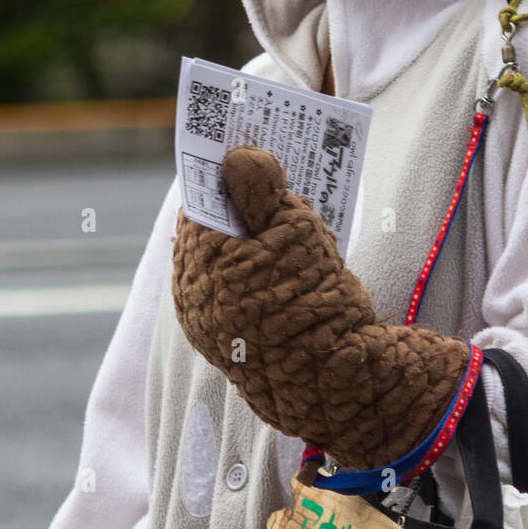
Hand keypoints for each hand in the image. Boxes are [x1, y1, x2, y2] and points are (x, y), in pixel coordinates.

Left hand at [172, 145, 469, 468]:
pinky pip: (238, 287)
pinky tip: (292, 255)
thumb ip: (261, 188)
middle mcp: (193, 294)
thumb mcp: (293, 231)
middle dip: (241, 199)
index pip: (201, 198)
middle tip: (276, 170)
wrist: (334, 383)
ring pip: (226, 258)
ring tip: (291, 209)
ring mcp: (212, 322)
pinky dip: (258, 265)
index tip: (249, 145)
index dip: (226, 170)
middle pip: (212, 228)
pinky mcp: (237, 340)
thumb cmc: (312, 303)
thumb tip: (236, 155)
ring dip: (253, 232)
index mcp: (196, 263)